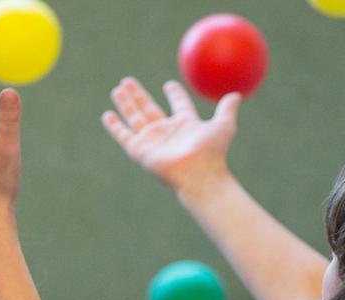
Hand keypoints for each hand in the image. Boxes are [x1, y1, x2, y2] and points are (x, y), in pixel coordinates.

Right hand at [103, 78, 240, 201]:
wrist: (198, 173)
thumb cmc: (212, 152)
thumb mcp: (223, 125)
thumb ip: (227, 109)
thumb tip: (237, 94)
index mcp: (185, 124)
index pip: (178, 106)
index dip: (174, 95)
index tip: (169, 85)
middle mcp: (166, 131)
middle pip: (149, 108)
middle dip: (139, 95)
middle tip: (128, 80)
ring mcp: (151, 140)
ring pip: (134, 117)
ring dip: (125, 102)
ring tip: (118, 88)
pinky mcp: (139, 150)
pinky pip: (123, 135)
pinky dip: (114, 126)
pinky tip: (107, 115)